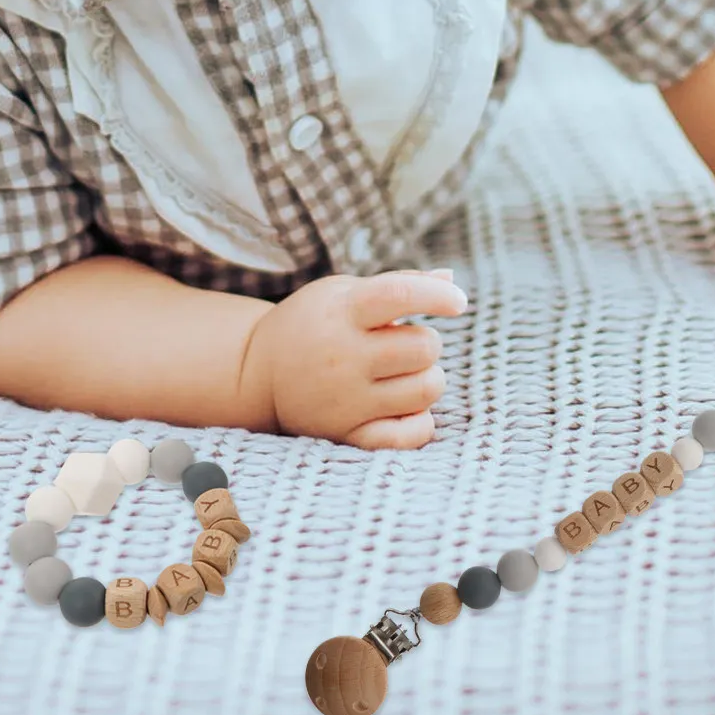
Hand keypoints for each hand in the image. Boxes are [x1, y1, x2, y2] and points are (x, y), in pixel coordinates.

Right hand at [244, 269, 465, 448]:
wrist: (257, 373)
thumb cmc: (312, 323)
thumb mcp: (342, 292)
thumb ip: (397, 284)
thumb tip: (451, 279)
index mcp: (342, 311)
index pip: (400, 294)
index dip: (439, 295)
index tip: (457, 302)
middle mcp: (344, 356)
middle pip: (424, 347)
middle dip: (426, 341)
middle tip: (403, 343)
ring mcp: (347, 400)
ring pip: (427, 389)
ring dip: (428, 378)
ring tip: (405, 373)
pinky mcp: (349, 434)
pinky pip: (411, 435)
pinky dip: (420, 422)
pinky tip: (405, 407)